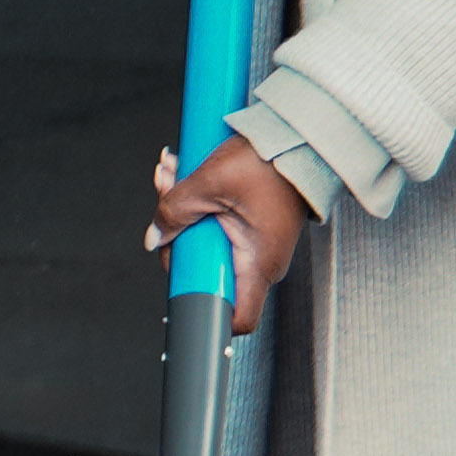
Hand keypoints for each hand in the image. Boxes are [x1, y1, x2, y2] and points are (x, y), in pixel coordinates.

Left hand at [149, 137, 309, 334]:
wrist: (299, 138)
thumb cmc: (270, 161)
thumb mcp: (209, 183)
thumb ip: (175, 212)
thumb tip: (155, 237)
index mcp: (258, 263)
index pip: (237, 317)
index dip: (204, 308)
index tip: (178, 283)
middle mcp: (262, 262)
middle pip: (206, 271)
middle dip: (177, 235)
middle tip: (165, 197)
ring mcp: (258, 246)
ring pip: (207, 243)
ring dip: (182, 211)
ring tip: (170, 175)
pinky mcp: (253, 229)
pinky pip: (218, 227)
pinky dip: (198, 204)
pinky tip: (182, 176)